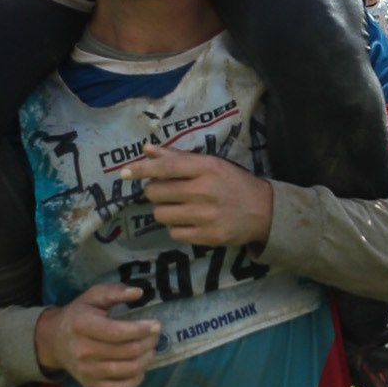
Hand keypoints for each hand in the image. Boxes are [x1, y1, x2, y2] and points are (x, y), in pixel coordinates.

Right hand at [36, 279, 161, 386]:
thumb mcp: (93, 297)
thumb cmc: (78, 315)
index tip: (156, 325)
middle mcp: (83, 350)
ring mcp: (87, 371)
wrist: (54, 340)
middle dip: (148, 343)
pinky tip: (141, 369)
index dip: (141, 330)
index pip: (118, 332)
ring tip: (151, 349)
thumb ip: (115, 292)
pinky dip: (136, 379)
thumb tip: (138, 292)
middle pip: (127, 351)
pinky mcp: (91, 385)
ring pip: (128, 370)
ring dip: (146, 359)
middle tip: (156, 336)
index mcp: (83, 325)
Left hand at [136, 145, 272, 247]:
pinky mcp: (208, 237)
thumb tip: (146, 149)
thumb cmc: (232, 183)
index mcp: (206, 168)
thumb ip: (176, 157)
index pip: (165, 167)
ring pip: (160, 214)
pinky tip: (189, 222)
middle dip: (155, 192)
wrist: (263, 211)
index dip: (141, 170)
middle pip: (156, 192)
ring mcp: (206, 215)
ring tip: (180, 207)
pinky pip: (174, 233)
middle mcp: (204, 190)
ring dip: (164, 211)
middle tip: (168, 192)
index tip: (123, 173)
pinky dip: (176, 228)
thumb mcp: (210, 164)